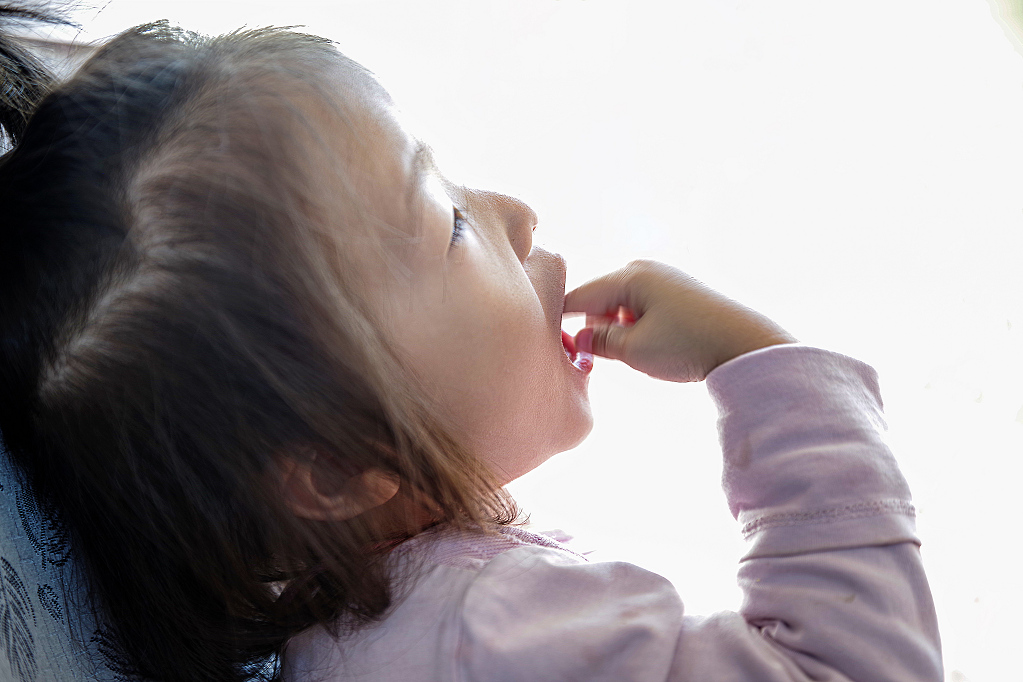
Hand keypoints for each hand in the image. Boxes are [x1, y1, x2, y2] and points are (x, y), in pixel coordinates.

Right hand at [564, 260, 795, 381]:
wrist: (745, 344)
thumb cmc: (689, 345)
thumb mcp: (634, 350)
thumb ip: (598, 342)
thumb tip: (578, 339)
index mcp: (629, 276)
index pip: (578, 297)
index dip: (562, 323)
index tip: (556, 348)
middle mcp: (644, 268)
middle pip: (599, 299)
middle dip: (597, 328)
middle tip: (608, 358)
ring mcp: (662, 277)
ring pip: (620, 305)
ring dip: (620, 329)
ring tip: (639, 353)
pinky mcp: (677, 290)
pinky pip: (641, 307)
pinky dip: (638, 326)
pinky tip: (656, 346)